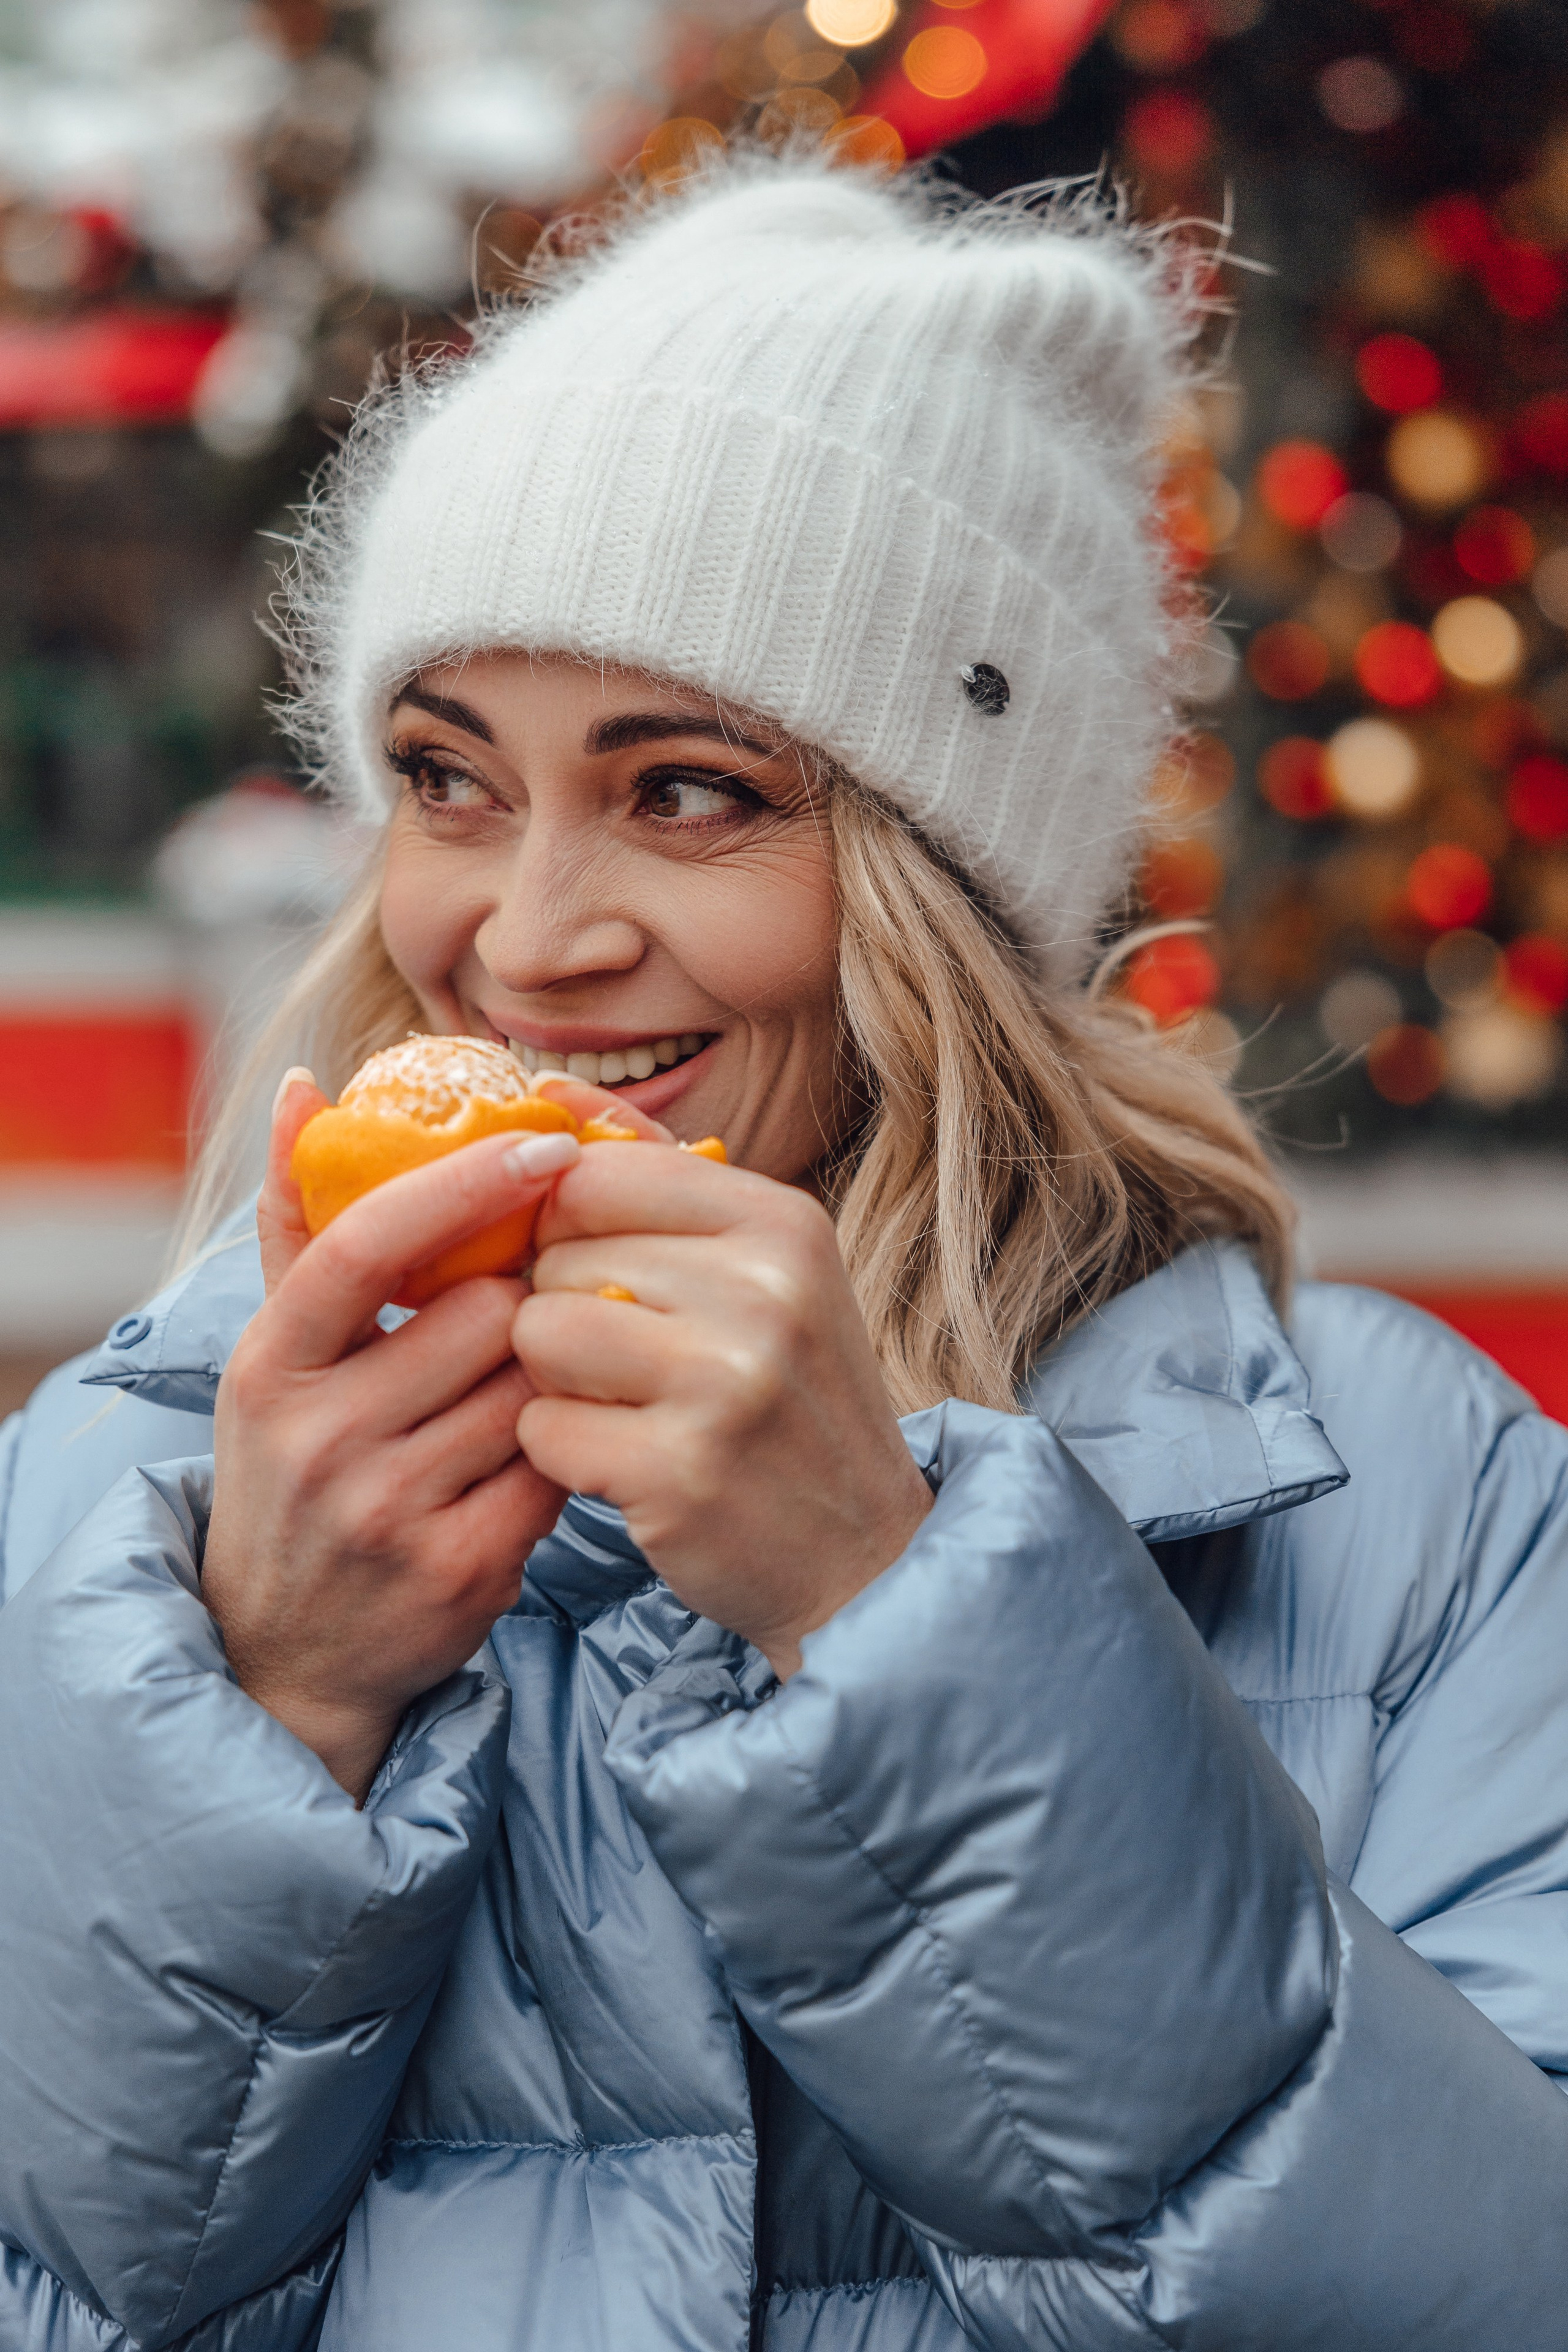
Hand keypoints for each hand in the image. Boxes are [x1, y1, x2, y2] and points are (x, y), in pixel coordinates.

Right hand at [202, 1073, 580, 1801]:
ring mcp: (389, 1508)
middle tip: (528, 1315)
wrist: (288, 1652)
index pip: (369, 1243)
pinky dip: (564, 1446)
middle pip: (487, 1311)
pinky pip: (557, 1463)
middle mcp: (319, 1437)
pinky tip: (540, 1454)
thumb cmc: (295, 1470)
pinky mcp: (461, 1569)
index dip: (466, 1184)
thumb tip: (310, 1087)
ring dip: (551, 1374)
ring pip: (535, 1384)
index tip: (548, 1143)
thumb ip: (300, 1223)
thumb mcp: (277, 1357)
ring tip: (522, 1391)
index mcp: (270, 1366)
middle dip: (525, 1302)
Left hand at [512, 1145, 932, 1677]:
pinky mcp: (678, 1472)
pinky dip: (563, 1456)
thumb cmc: (792, 1404)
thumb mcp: (760, 1271)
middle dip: (563, 1309)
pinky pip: (541, 1429)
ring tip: (624, 1409)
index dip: (563, 1224)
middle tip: (630, 1364)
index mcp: (783, 1223)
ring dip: (554, 1382)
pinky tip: (626, 1467)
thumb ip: (655, 1177)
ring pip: (536, 1333)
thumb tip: (546, 1091)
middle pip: (556, 1254)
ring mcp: (724, 1383)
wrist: (865, 1560)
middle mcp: (763, 1291)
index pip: (595, 1173)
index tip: (592, 1270)